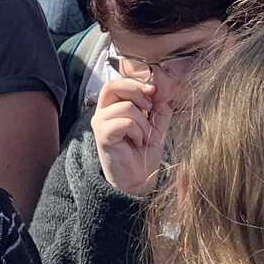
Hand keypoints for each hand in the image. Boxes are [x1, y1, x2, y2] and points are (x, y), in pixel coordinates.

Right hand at [92, 75, 171, 198]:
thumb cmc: (143, 154)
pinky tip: (137, 142)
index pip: (118, 82)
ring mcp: (100, 123)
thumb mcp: (155, 127)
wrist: (138, 181)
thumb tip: (163, 91)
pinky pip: (125, 122)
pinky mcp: (102, 135)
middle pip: (114, 86)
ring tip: (143, 136)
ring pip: (125, 106)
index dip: (136, 82)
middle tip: (149, 109)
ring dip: (142, 122)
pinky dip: (137, 131)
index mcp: (112, 107)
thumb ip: (158, 109)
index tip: (154, 90)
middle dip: (136, 93)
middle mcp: (102, 112)